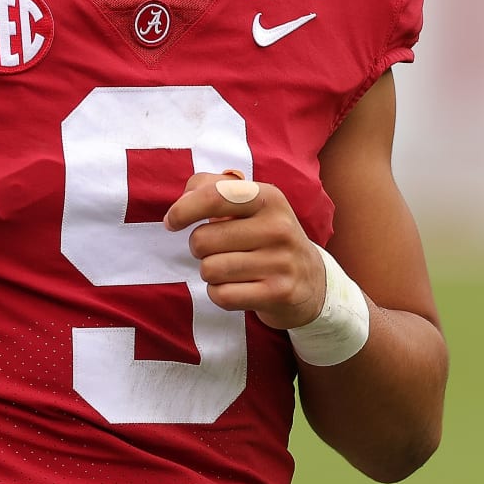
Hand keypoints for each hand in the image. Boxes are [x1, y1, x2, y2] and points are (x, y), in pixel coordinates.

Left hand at [163, 173, 325, 330]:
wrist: (311, 279)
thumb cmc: (265, 236)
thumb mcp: (249, 204)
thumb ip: (211, 189)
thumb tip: (182, 200)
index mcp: (268, 198)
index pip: (214, 196)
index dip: (183, 209)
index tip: (171, 222)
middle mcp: (278, 227)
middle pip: (202, 239)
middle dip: (199, 248)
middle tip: (218, 250)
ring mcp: (281, 261)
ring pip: (210, 269)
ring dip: (210, 273)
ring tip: (230, 269)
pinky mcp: (279, 293)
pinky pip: (222, 295)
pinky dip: (219, 294)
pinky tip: (236, 288)